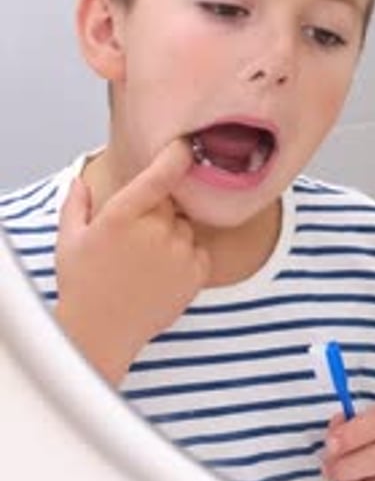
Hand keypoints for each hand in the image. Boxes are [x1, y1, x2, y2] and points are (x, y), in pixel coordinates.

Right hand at [55, 140, 210, 384]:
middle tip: (136, 235)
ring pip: (185, 225)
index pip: (161, 173)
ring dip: (172, 234)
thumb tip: (82, 179)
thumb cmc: (82, 285)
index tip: (184, 145)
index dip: (177, 154)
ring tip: (146, 261)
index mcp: (123, 214)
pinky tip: (162, 274)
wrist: (100, 335)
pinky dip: (187, 256)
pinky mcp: (195, 274)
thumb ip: (76, 204)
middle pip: (171, 201)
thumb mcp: (69, 240)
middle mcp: (155, 229)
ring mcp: (178, 252)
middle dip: (158, 210)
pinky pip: (199, 250)